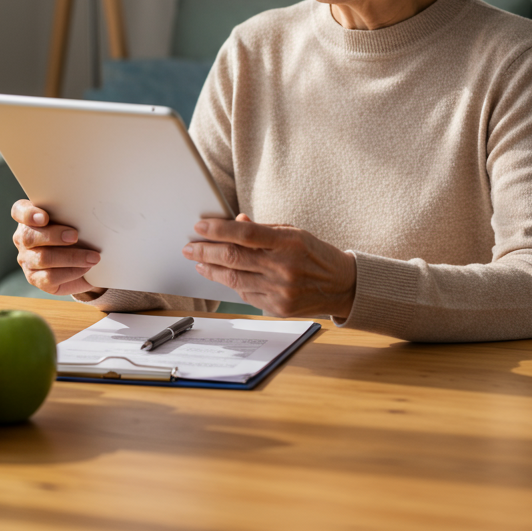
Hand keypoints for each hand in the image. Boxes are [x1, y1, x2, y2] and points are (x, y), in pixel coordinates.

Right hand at [11, 199, 105, 296]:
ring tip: (92, 257)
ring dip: (71, 257)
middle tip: (75, 236)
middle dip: (54, 236)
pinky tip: (85, 268)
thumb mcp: (76, 221)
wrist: (83, 262)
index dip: (28, 214)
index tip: (45, 217)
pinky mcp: (35, 278)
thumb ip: (73, 215)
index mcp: (29, 218)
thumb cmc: (78, 234)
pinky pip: (50, 277)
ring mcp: (27, 259)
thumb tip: (87, 214)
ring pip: (42, 258)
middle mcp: (23, 238)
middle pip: (29, 236)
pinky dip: (71, 272)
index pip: (19, 211)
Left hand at [182, 214, 356, 318]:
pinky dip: (232, 284)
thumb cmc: (314, 253)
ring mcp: (279, 290)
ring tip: (199, 261)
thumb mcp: (293, 232)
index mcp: (287, 242)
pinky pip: (246, 295)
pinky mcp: (278, 308)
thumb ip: (262, 229)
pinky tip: (222, 276)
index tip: (199, 226)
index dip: (218, 230)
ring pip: (234, 279)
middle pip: (233, 258)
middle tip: (189, 247)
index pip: (244, 234)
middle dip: (206, 251)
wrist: (342, 286)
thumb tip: (234, 222)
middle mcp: (282, 267)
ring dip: (212, 270)